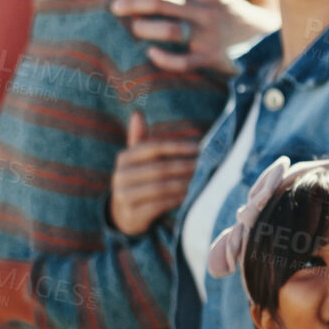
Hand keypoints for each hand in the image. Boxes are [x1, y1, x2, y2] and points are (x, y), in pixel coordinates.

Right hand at [109, 112, 197, 235]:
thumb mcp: (135, 160)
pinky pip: (160, 205)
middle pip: (161, 168)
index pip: (155, 147)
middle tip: (207, 166)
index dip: (179, 146)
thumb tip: (137, 113)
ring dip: (185, 184)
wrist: (122, 215)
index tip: (200, 148)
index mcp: (125, 158)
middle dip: (186, 166)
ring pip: (162, 187)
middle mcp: (121, 176)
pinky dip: (178, 200)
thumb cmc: (136, 181)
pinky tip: (191, 196)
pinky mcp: (133, 215)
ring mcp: (124, 196)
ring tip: (203, 181)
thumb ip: (139, 138)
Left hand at [111, 0, 278, 75]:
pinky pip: (183, 62)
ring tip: (133, 27)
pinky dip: (164, 58)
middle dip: (133, 3)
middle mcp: (208, 10)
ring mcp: (210, 36)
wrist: (263, 40)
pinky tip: (151, 53)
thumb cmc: (232, 11)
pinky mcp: (212, 59)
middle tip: (114, 7)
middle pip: (161, 2)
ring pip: (170, 29)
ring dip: (145, 27)